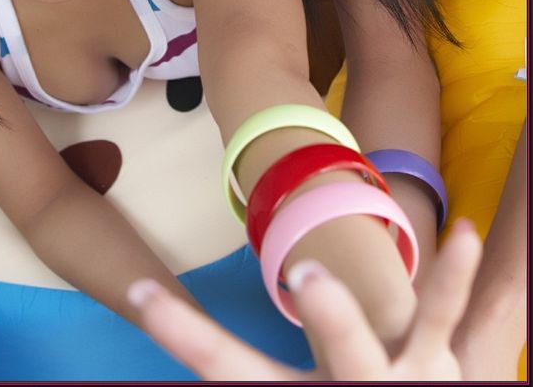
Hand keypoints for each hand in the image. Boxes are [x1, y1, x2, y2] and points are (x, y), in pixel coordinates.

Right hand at [128, 219, 481, 381]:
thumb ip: (249, 363)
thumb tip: (189, 331)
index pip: (228, 368)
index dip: (183, 331)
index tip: (140, 292)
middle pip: (334, 351)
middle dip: (325, 314)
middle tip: (306, 276)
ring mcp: (403, 377)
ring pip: (385, 342)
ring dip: (359, 311)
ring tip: (326, 274)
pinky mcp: (439, 360)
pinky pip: (445, 313)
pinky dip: (452, 272)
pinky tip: (461, 230)